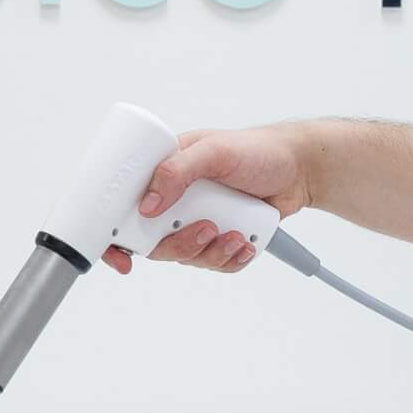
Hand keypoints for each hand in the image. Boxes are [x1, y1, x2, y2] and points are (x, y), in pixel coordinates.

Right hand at [102, 124, 315, 274]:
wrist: (298, 169)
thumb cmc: (257, 149)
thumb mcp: (214, 151)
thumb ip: (177, 171)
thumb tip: (147, 203)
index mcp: (163, 174)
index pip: (125, 207)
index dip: (114, 236)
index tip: (120, 257)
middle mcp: (175, 201)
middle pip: (154, 242)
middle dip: (180, 245)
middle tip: (206, 230)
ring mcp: (196, 221)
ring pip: (186, 256)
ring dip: (211, 251)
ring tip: (235, 233)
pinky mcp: (219, 238)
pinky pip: (214, 263)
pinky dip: (230, 258)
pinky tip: (246, 242)